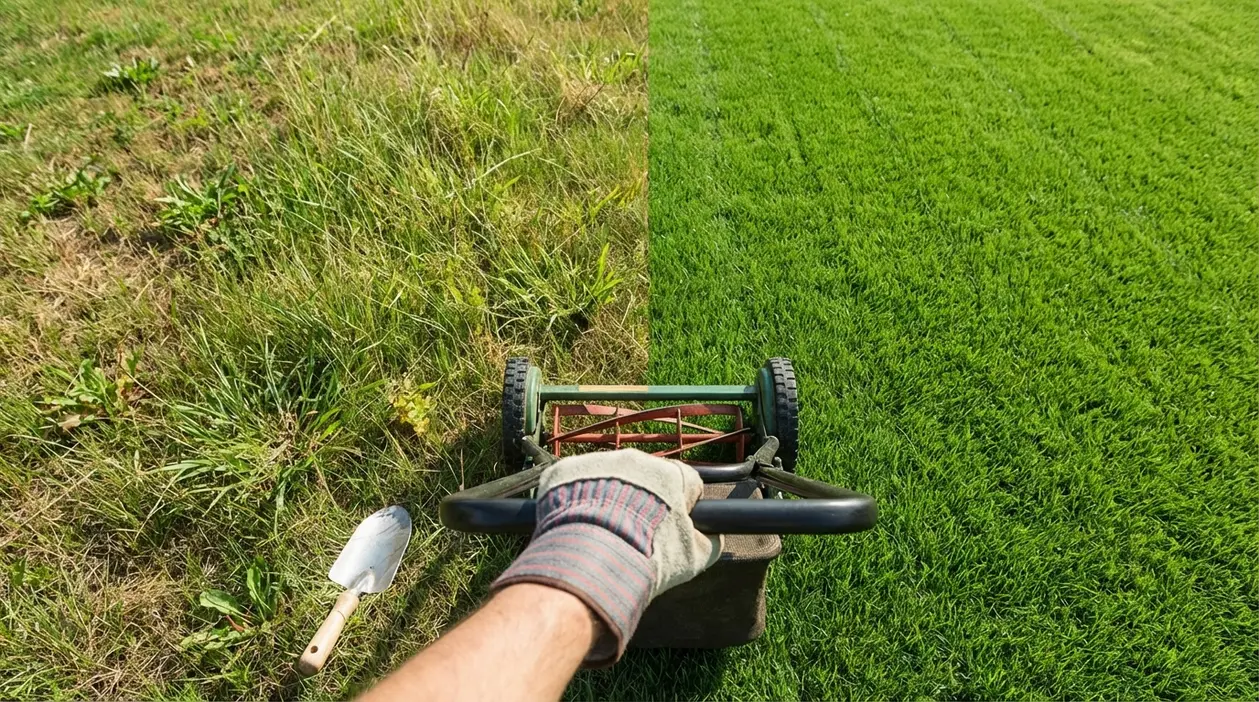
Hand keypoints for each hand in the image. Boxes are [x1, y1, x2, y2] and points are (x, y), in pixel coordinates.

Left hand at [491, 449, 720, 665]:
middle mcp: (637, 459)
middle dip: (642, 502)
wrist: (590, 562)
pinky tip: (576, 526)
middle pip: (645, 479)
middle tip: (633, 535)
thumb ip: (710, 542)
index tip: (671, 528)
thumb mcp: (693, 559)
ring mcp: (598, 461)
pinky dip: (576, 501)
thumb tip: (715, 536)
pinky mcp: (565, 470)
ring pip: (609, 478)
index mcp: (672, 475)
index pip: (686, 483)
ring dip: (608, 499)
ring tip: (601, 534)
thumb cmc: (647, 559)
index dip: (682, 507)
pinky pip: (574, 482)